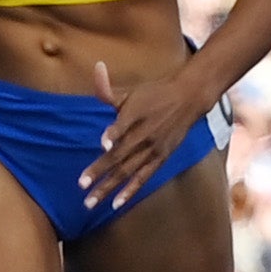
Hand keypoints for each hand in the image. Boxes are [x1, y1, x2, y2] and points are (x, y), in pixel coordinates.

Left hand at [79, 60, 214, 213]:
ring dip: (109, 187)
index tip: (103, 144)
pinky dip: (130, 191)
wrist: (188, 99)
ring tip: (91, 202)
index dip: (114, 134)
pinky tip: (117, 204)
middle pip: (120, 155)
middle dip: (100, 172)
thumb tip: (95, 68)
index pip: (123, 126)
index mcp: (136, 114)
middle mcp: (144, 134)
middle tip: (82, 186)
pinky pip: (143, 177)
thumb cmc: (154, 94)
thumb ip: (108, 88)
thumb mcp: (131, 91)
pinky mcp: (160, 158)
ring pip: (128, 171)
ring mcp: (152, 149)